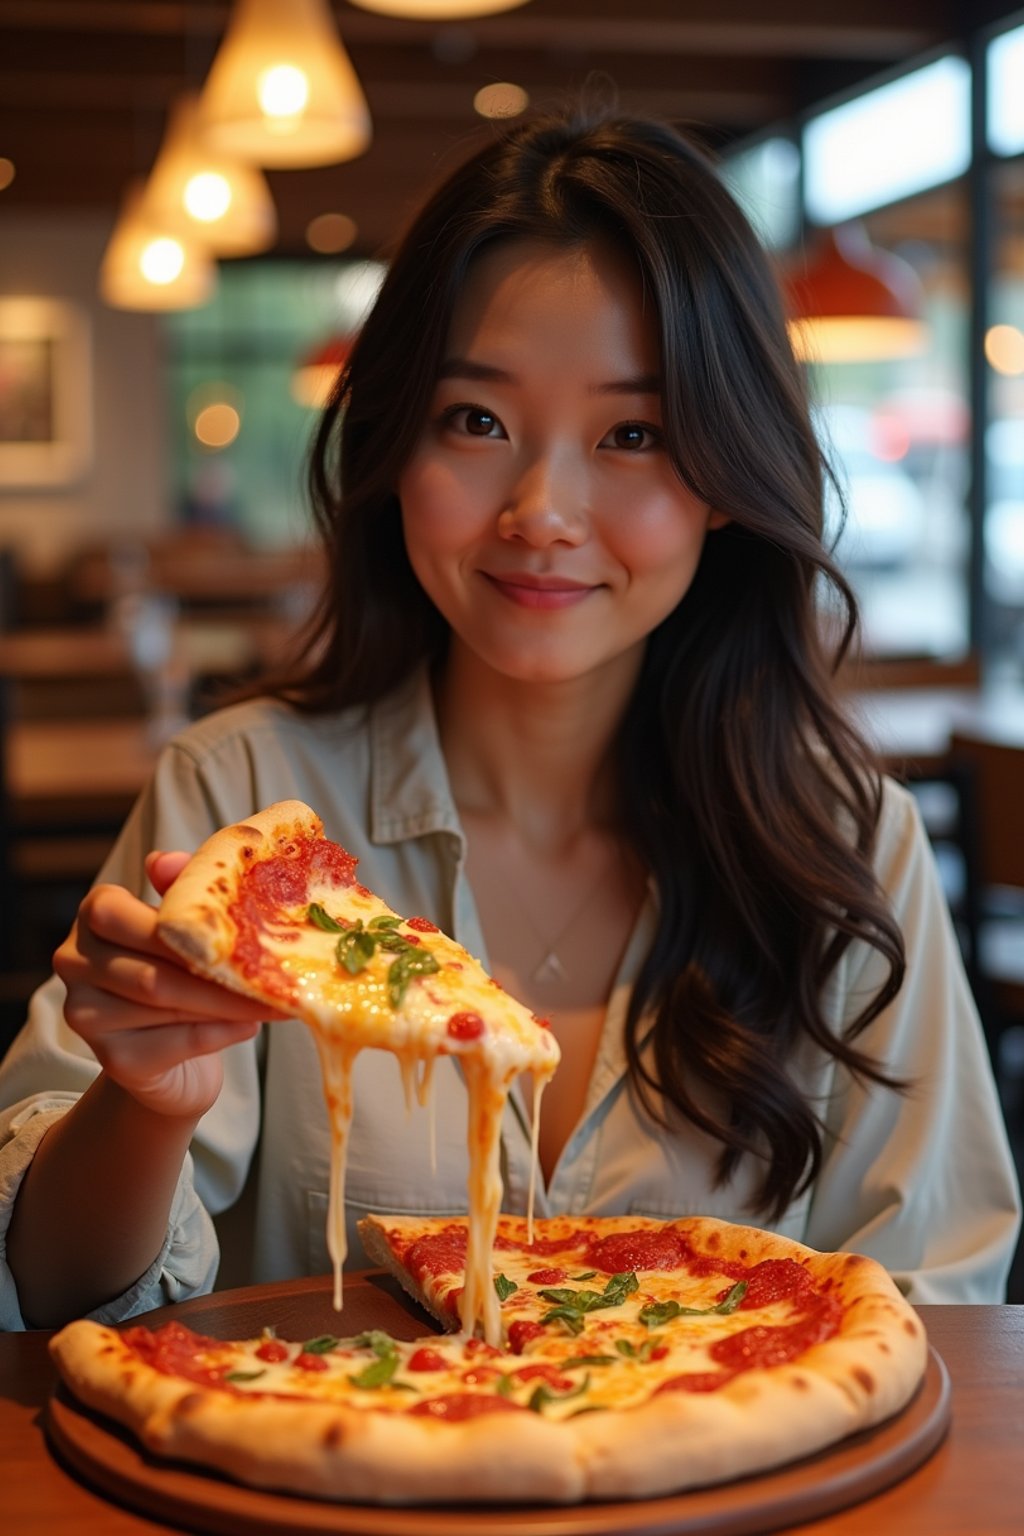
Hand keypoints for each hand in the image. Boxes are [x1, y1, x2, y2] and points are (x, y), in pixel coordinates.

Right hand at [53, 851, 282, 1120]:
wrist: (172, 1054)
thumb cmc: (182, 971)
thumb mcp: (187, 925)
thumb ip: (182, 888)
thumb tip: (166, 861)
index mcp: (94, 913)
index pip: (125, 914)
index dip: (185, 927)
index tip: (246, 931)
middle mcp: (76, 961)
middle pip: (152, 968)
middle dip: (219, 974)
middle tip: (276, 975)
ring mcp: (86, 1013)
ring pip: (165, 1005)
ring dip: (229, 1004)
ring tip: (276, 999)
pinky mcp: (112, 1059)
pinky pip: (175, 1041)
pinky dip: (219, 1033)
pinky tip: (249, 1025)